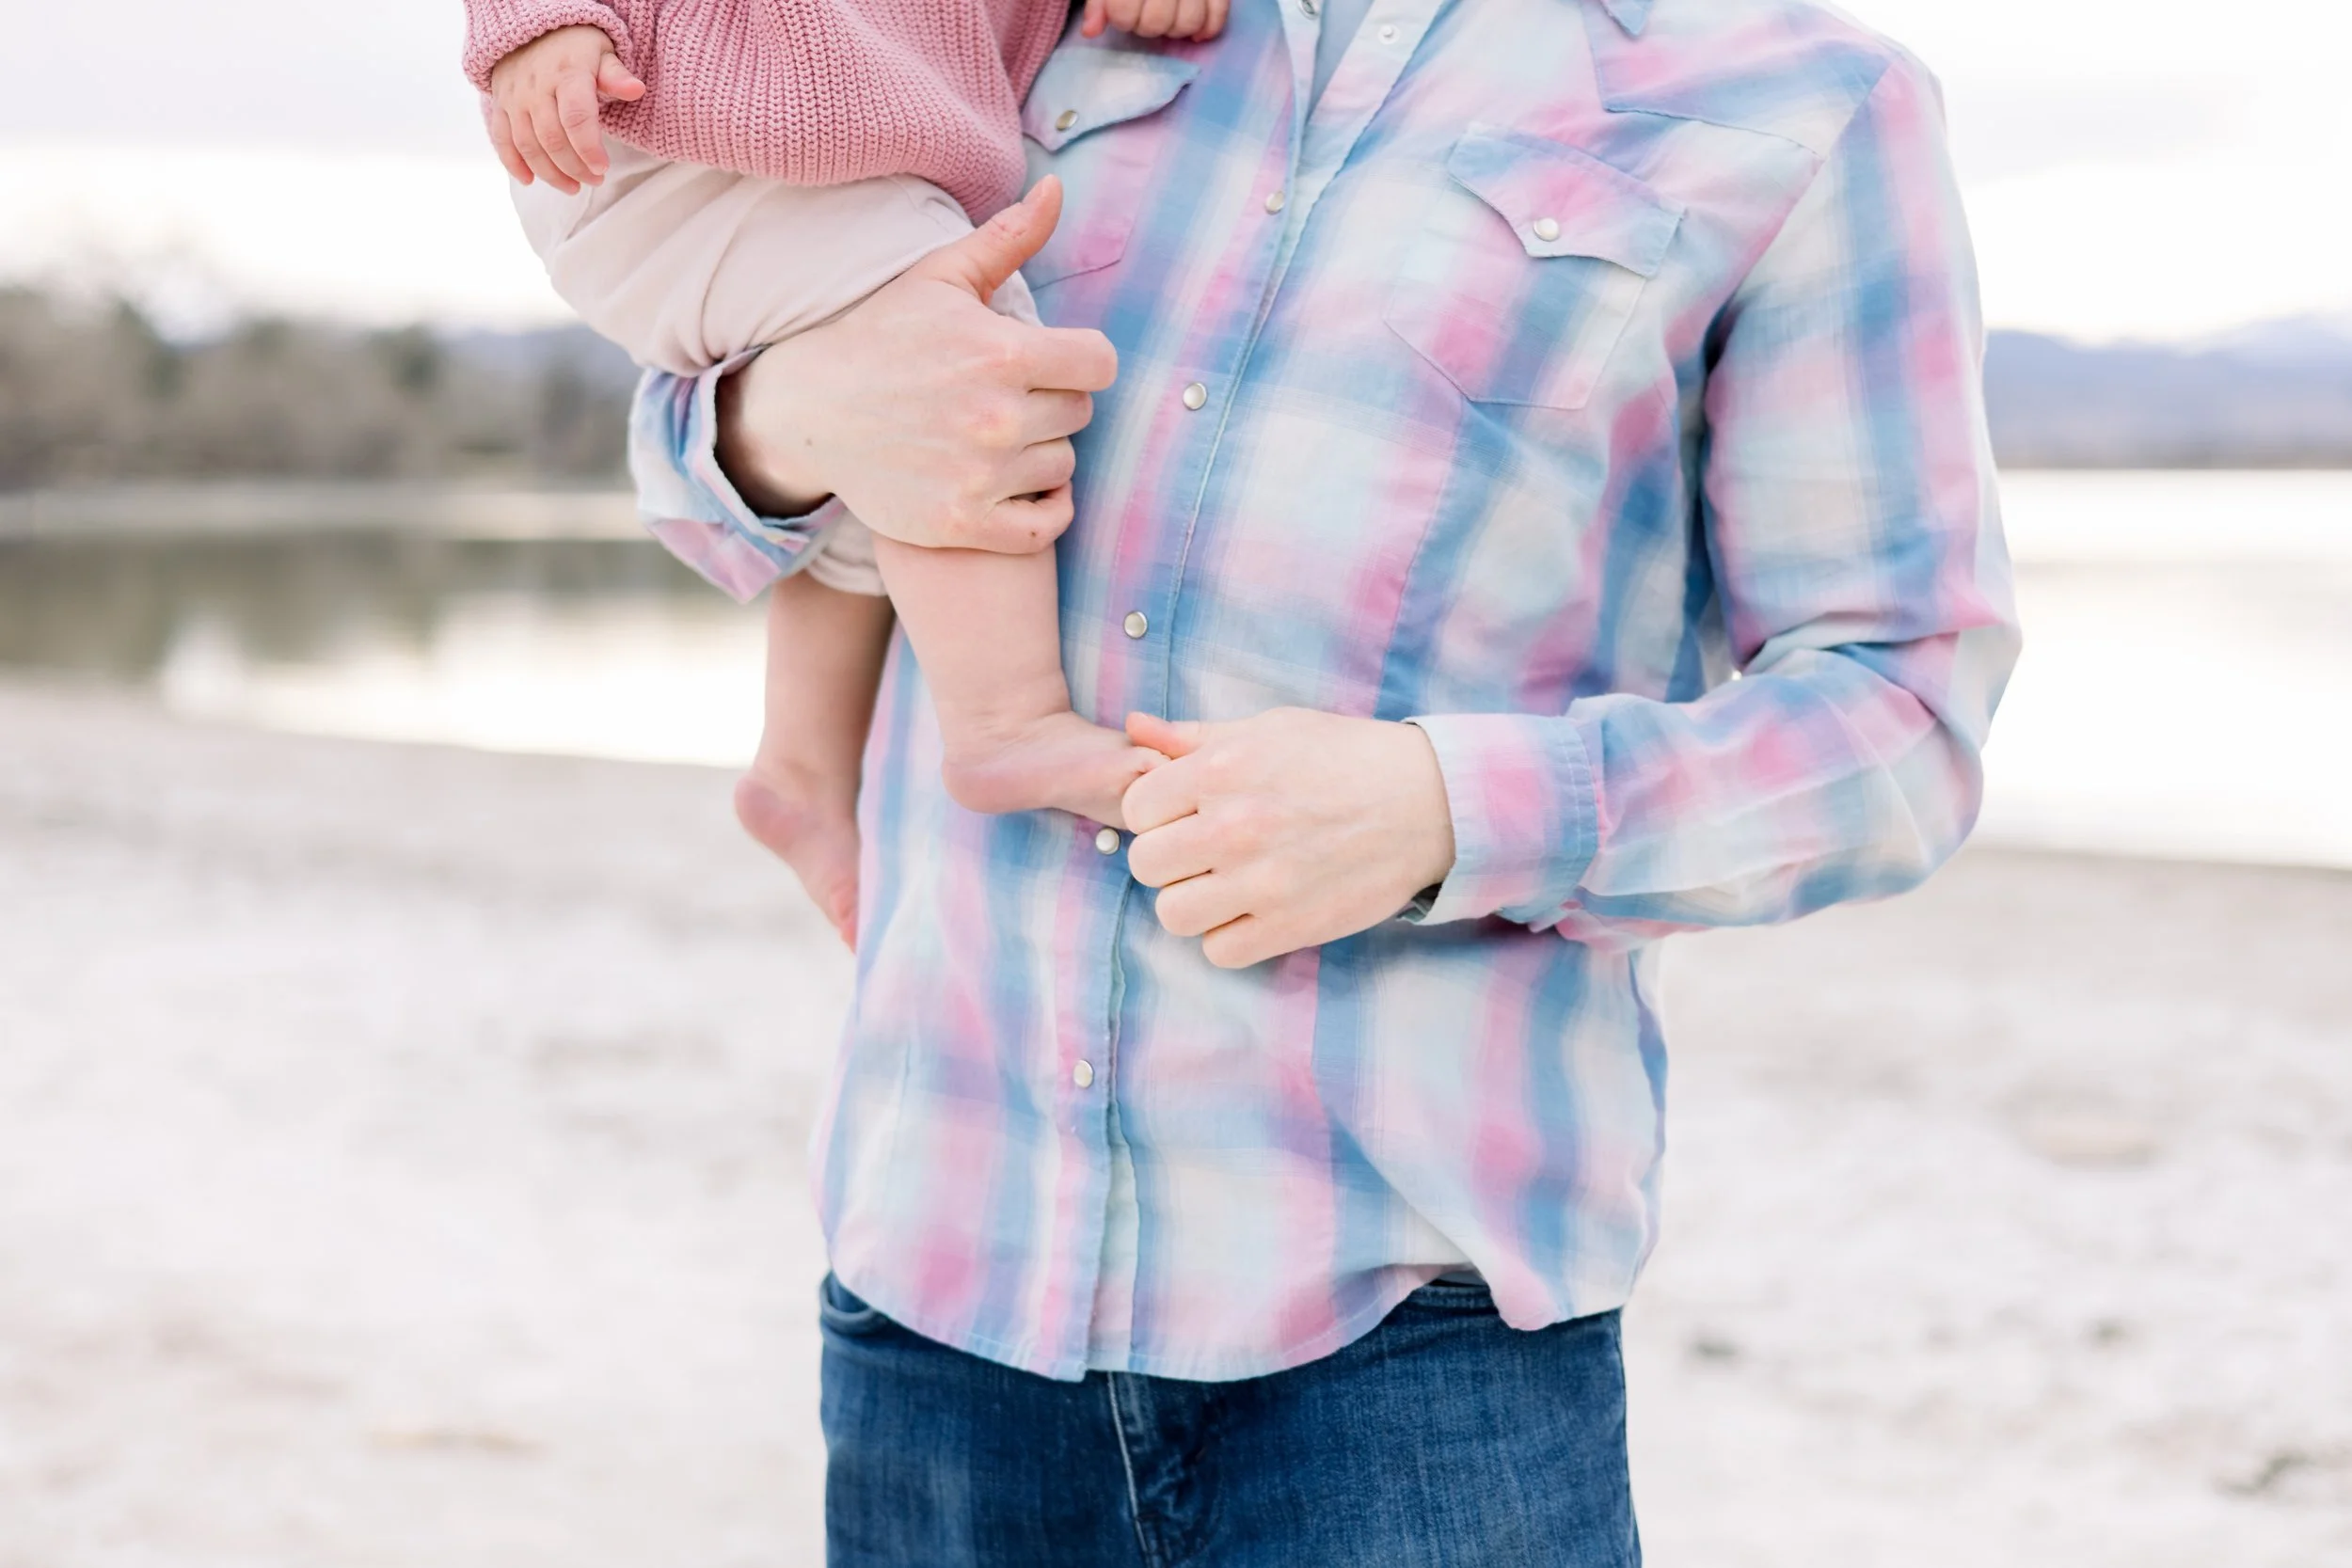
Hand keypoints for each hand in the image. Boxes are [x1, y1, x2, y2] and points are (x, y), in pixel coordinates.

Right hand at [487, 24, 645, 192]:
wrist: (533, 28)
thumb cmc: (576, 46)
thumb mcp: (602, 53)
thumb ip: (616, 76)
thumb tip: (636, 89)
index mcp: (566, 74)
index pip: (576, 117)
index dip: (588, 148)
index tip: (603, 168)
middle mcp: (536, 87)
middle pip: (552, 138)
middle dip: (575, 167)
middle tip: (595, 180)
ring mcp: (514, 97)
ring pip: (527, 145)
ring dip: (550, 173)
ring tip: (572, 186)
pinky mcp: (500, 105)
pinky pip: (502, 139)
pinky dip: (513, 163)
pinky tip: (529, 180)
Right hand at [717, 178, 1118, 553]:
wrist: (808, 411)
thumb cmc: (880, 336)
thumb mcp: (939, 277)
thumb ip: (1008, 239)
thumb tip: (1058, 190)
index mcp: (1000, 352)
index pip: (1099, 363)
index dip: (1079, 358)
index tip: (1050, 359)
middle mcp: (997, 418)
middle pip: (1080, 413)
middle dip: (1053, 400)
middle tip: (1010, 395)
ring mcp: (981, 476)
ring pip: (1062, 466)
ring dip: (1041, 452)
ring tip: (998, 436)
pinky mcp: (964, 524)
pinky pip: (1046, 525)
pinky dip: (1043, 509)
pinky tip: (1017, 486)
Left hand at [1084, 0, 1229, 39]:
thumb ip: (1099, 1)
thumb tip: (1090, 32)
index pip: (1124, 11)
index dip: (1121, 17)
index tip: (1122, 10)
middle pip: (1157, 22)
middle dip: (1147, 25)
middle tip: (1145, 14)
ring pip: (1188, 22)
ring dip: (1174, 29)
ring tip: (1167, 19)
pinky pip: (1219, 13)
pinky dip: (1208, 29)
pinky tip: (1196, 34)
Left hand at [1120, 710, 1456, 968]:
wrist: (1429, 802)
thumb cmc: (1346, 757)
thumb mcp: (1270, 729)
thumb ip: (1195, 737)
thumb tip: (1135, 727)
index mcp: (1222, 770)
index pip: (1136, 808)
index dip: (1156, 813)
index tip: (1185, 814)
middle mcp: (1234, 825)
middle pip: (1146, 864)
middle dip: (1169, 859)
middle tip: (1203, 853)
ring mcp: (1262, 881)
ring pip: (1173, 914)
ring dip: (1192, 903)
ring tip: (1224, 886)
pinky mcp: (1290, 926)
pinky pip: (1219, 952)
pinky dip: (1229, 937)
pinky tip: (1252, 912)